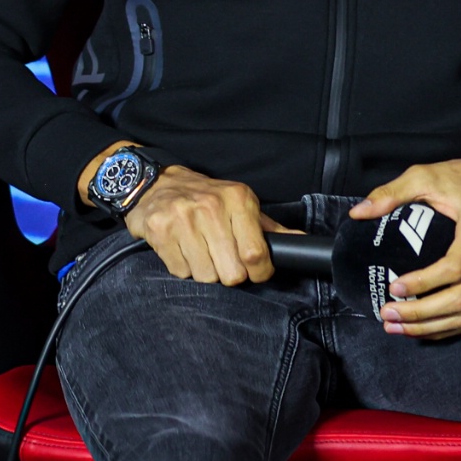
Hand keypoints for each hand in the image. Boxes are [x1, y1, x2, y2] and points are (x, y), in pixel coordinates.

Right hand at [124, 166, 287, 284]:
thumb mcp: (241, 204)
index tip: (258, 272)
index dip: (260, 272)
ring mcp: (183, 219)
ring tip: (203, 252)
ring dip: (206, 272)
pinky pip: (180, 272)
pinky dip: (184, 268)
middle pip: (232, 273)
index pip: (256, 253)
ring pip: (205, 276)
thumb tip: (301, 240)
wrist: (159, 184)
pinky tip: (184, 250)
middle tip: (226, 262)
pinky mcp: (159, 231)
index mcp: (238, 199)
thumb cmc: (207, 197)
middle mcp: (211, 207)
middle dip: (231, 275)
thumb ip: (270, 227)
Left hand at [352, 141, 460, 339]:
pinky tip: (422, 328)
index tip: (394, 286)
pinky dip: (447, 327)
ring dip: (430, 327)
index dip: (423, 283)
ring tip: (397, 327)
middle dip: (420, 314)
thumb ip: (393, 192)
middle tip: (387, 314)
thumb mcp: (429, 174)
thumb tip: (359, 213)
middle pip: (459, 298)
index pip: (454, 267)